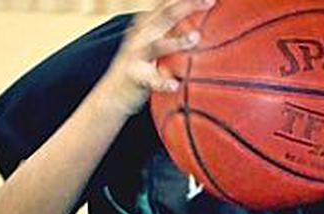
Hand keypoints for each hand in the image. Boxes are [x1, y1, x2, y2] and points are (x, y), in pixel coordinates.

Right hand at [98, 0, 213, 115]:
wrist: (113, 93)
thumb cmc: (143, 65)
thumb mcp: (156, 42)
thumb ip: (174, 32)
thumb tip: (204, 29)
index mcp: (148, 24)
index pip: (168, 4)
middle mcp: (141, 35)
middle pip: (166, 16)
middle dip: (187, 5)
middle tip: (209, 0)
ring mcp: (136, 55)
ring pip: (157, 45)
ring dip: (177, 41)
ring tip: (196, 36)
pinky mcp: (135, 77)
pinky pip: (151, 80)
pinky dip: (162, 82)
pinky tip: (174, 85)